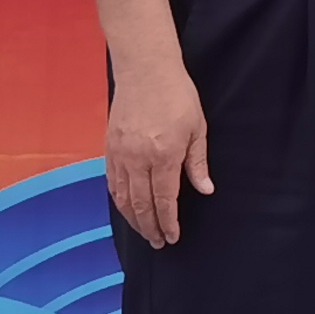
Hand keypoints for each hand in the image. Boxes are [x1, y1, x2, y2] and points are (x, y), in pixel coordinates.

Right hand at [105, 64, 211, 249]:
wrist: (145, 70)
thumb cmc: (177, 95)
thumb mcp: (197, 128)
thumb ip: (197, 162)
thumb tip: (205, 190)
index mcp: (163, 155)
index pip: (164, 200)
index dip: (168, 223)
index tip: (172, 237)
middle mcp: (138, 159)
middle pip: (141, 204)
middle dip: (150, 227)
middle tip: (158, 243)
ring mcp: (120, 154)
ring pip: (122, 197)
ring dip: (133, 219)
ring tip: (143, 231)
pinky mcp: (109, 147)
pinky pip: (111, 182)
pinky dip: (118, 200)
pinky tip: (126, 208)